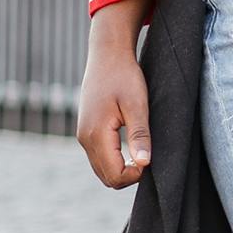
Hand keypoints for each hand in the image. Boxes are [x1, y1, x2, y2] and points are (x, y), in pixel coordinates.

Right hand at [76, 12, 151, 188]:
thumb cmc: (124, 76)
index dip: (135, 175)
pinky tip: (130, 146)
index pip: (114, 175)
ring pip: (102, 170)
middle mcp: (84, 139)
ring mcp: (83, 136)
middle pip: (106, 177)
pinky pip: (99, 158)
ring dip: (121, 168)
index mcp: (96, 134)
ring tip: (141, 150)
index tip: (150, 158)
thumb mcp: (137, 105)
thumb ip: (139, 135)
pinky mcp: (86, 131)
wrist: (107, 55)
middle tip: (147, 155)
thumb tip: (143, 164)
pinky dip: (114, 160)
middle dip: (128, 175)